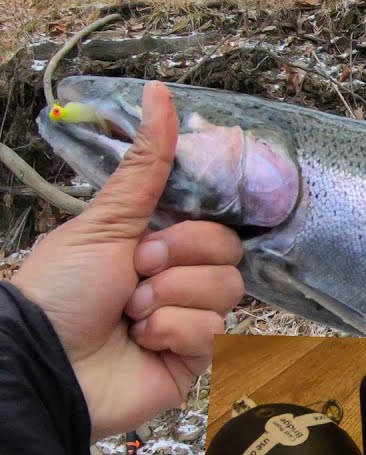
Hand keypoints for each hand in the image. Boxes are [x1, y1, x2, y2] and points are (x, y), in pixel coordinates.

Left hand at [13, 82, 243, 441]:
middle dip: (178, 268)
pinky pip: (211, 334)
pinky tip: (140, 342)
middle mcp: (178, 280)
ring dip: (171, 302)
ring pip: (225, 296)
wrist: (47, 362)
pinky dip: (171, 334)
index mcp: (159, 244)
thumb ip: (146, 165)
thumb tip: (160, 92)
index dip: (189, 236)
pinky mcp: (192, 358)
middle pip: (229, 258)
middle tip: (136, 280)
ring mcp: (187, 320)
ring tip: (132, 316)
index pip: (216, 227)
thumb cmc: (63, 289)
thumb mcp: (104, 221)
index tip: (145, 244)